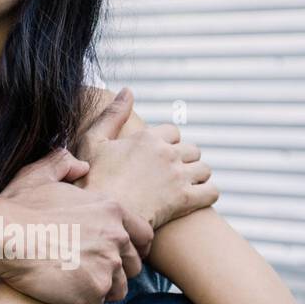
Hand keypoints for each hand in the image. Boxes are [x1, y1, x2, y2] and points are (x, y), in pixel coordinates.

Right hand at [0, 148, 152, 303]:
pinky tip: (63, 298)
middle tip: (93, 274)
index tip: (125, 256)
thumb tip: (82, 165)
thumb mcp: (40, 175)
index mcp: (110, 209)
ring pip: (117, 288)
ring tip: (77, 288)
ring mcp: (108, 263)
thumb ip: (63, 164)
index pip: (144, 235)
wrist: (6, 235)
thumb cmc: (19, 207)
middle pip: (133, 264)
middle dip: (116, 272)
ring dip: (100, 290)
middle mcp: (116, 236)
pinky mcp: (94, 288)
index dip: (137, 248)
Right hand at [75, 88, 218, 229]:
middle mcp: (167, 153)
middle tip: (170, 173)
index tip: (156, 156)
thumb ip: (113, 114)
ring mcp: (178, 176)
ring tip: (182, 185)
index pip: (173, 132)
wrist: (101, 213)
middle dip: (184, 159)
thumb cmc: (92, 178)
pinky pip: (212, 191)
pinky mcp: (185, 200)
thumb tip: (128, 90)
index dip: (166, 143)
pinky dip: (207, 193)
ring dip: (196, 176)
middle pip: (192, 149)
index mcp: (147, 137)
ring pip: (204, 169)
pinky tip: (194, 198)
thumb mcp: (94, 141)